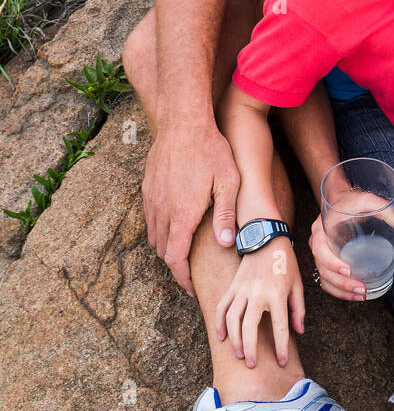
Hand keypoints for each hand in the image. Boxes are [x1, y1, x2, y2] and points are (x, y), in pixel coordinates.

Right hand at [143, 116, 239, 296]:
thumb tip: (227, 244)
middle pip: (163, 251)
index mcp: (182, 214)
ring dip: (166, 247)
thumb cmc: (211, 149)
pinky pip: (150, 217)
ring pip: (154, 235)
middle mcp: (162, 210)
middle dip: (176, 265)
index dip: (183, 279)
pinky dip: (159, 228)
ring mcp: (152, 198)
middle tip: (190, 272)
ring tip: (183, 250)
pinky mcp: (147, 187)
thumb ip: (227, 214)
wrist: (183, 121)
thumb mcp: (228, 181)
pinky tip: (174, 223)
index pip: (176, 259)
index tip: (191, 289)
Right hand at [215, 238, 304, 367]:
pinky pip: (222, 307)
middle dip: (251, 349)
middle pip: (250, 327)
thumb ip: (298, 310)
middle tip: (252, 365)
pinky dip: (220, 323)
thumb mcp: (297, 285)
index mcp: (277, 294)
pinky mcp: (232, 286)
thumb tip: (298, 332)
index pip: (279, 328)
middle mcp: (258, 294)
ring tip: (239, 354)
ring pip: (232, 319)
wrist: (266, 239)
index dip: (280, 348)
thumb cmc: (286, 263)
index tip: (281, 362)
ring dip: (234, 340)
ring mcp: (242, 290)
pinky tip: (221, 337)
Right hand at [309, 196, 393, 303]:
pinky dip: (339, 291)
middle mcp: (317, 242)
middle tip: (362, 288)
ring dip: (341, 291)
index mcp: (322, 228)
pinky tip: (355, 294)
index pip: (321, 250)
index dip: (332, 263)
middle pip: (323, 269)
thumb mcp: (366, 200)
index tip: (349, 271)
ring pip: (324, 278)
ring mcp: (320, 253)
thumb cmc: (351, 201)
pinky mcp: (326, 261)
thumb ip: (384, 208)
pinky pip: (327, 280)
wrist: (338, 200)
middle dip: (342, 283)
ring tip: (361, 295)